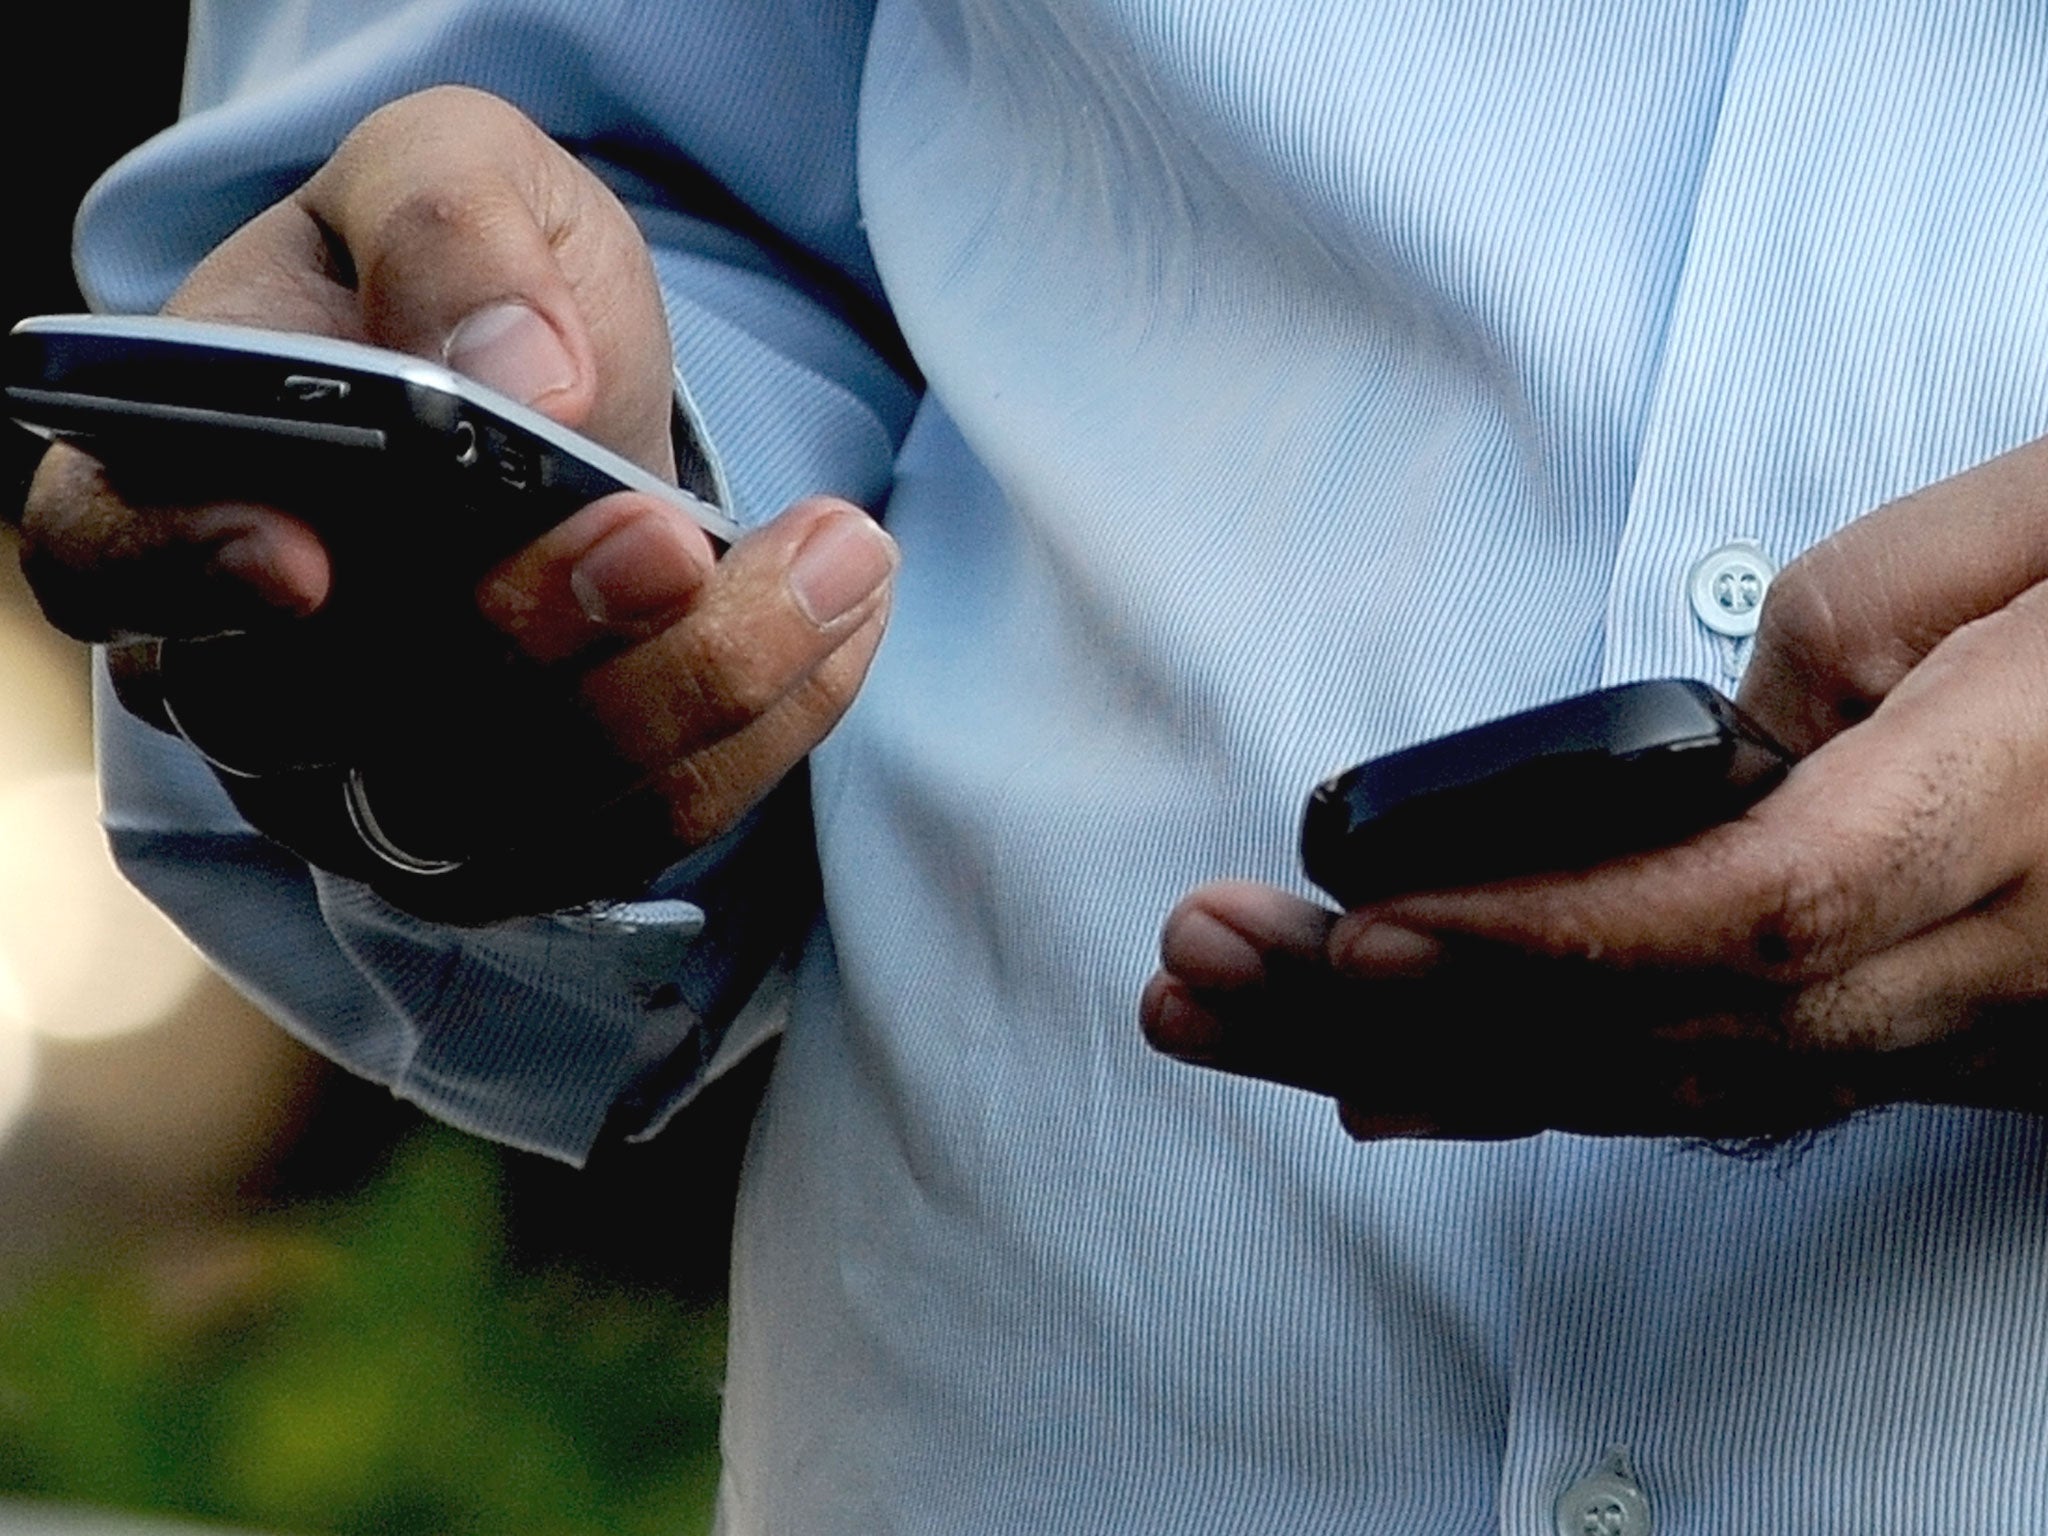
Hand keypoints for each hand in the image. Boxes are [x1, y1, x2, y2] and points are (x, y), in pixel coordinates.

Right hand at [17, 87, 895, 916]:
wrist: (565, 381)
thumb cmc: (469, 276)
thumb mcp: (457, 174)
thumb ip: (452, 232)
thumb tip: (515, 377)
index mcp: (179, 484)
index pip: (111, 563)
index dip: (188, 575)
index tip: (313, 558)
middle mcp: (258, 667)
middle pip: (356, 718)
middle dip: (534, 632)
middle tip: (666, 531)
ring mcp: (382, 780)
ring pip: (523, 802)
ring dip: (694, 688)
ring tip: (839, 555)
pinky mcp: (524, 837)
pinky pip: (643, 828)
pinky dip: (766, 727)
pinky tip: (842, 610)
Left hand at [1143, 435, 2047, 1140]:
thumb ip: (1870, 609)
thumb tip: (1716, 731)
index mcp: (2007, 813)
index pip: (1746, 914)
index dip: (1546, 938)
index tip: (1366, 928)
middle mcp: (1969, 962)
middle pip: (1646, 1028)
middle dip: (1400, 1013)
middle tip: (1202, 966)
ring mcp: (1935, 1030)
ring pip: (1642, 1079)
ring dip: (1411, 1055)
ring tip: (1223, 1013)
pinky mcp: (1902, 1045)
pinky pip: (1693, 1091)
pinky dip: (1517, 1086)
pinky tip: (1373, 1085)